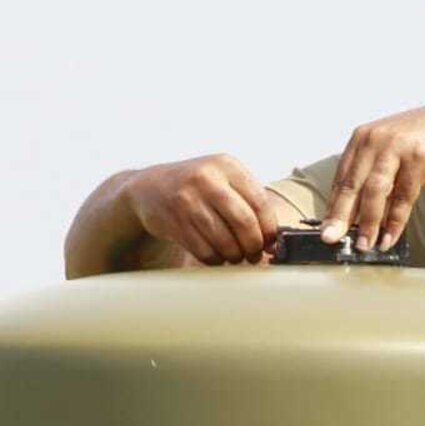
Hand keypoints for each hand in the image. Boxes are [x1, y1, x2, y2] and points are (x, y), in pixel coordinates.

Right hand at [124, 155, 280, 265]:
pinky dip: (215, 260)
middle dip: (253, 246)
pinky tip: (216, 255)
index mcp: (227, 165)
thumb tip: (274, 240)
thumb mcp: (223, 180)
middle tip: (253, 255)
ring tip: (235, 256)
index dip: (269, 230)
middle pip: (244, 223)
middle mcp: (207, 178)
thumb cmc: (198, 188)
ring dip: (235, 256)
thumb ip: (248, 202)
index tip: (270, 244)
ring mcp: (188, 199)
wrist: (150, 187)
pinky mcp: (174, 220)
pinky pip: (205, 251)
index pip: (260, 203)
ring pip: (225, 241)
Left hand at [320, 104, 424, 250]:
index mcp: (363, 138)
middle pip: (352, 184)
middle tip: (331, 239)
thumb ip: (374, 176)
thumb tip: (359, 215)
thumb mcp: (392, 153)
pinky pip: (402, 198)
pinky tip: (389, 238)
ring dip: (368, 223)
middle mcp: (375, 140)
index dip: (333, 206)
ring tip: (364, 245)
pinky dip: (395, 222)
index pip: (342, 177)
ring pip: (374, 192)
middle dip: (341, 216)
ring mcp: (396, 148)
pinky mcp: (418, 160)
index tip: (326, 229)